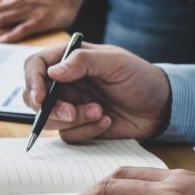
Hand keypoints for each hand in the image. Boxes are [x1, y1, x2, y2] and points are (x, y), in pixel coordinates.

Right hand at [23, 43, 170, 142]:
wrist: (162, 107)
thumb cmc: (140, 77)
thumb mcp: (115, 62)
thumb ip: (83, 61)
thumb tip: (52, 72)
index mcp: (68, 60)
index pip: (35, 66)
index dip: (32, 81)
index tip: (41, 98)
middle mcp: (64, 82)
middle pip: (34, 97)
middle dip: (50, 109)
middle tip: (71, 113)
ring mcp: (70, 105)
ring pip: (49, 119)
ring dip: (73, 120)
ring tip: (99, 113)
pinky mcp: (79, 125)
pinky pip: (68, 135)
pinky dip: (86, 130)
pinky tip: (106, 122)